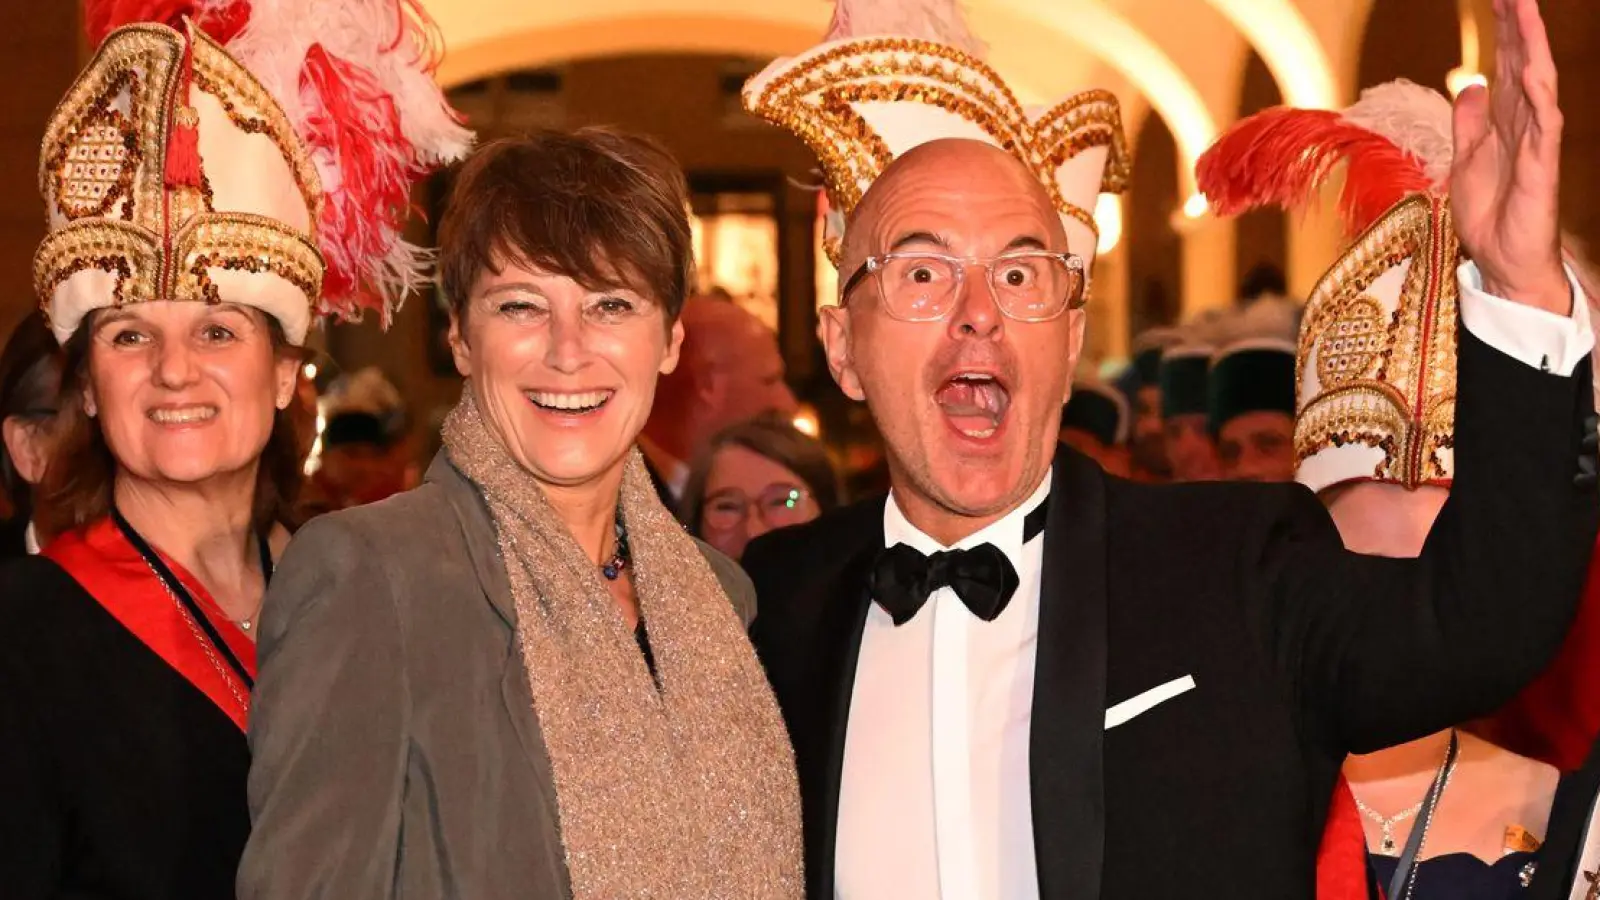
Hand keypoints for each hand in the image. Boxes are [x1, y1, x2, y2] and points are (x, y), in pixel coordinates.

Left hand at [1451, 0, 1570, 314]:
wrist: (1501, 258)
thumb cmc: (1489, 212)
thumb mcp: (1465, 158)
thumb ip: (1470, 122)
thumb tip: (1472, 85)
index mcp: (1505, 119)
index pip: (1506, 63)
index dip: (1502, 30)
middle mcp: (1525, 122)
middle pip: (1522, 62)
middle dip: (1518, 24)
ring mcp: (1536, 141)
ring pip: (1536, 83)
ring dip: (1531, 47)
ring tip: (1526, 9)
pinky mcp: (1540, 166)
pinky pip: (1544, 125)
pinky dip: (1539, 96)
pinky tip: (1535, 71)